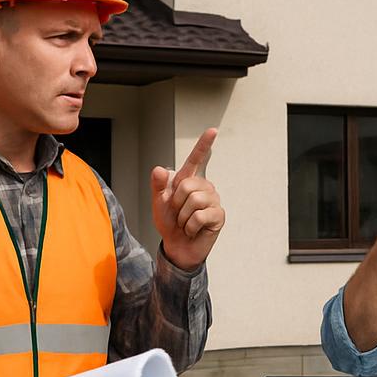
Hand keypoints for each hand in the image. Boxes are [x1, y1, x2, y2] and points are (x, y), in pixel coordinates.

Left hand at [151, 128, 224, 271]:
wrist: (177, 246)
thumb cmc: (170, 223)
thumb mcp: (158, 203)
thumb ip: (158, 186)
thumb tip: (159, 169)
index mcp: (189, 181)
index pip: (197, 160)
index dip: (204, 145)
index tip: (213, 130)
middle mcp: (204, 187)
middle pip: (188, 185)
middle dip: (177, 203)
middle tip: (178, 214)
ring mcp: (213, 201)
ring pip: (194, 201)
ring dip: (182, 217)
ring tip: (186, 222)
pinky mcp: (218, 216)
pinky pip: (199, 217)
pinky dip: (190, 226)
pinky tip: (193, 230)